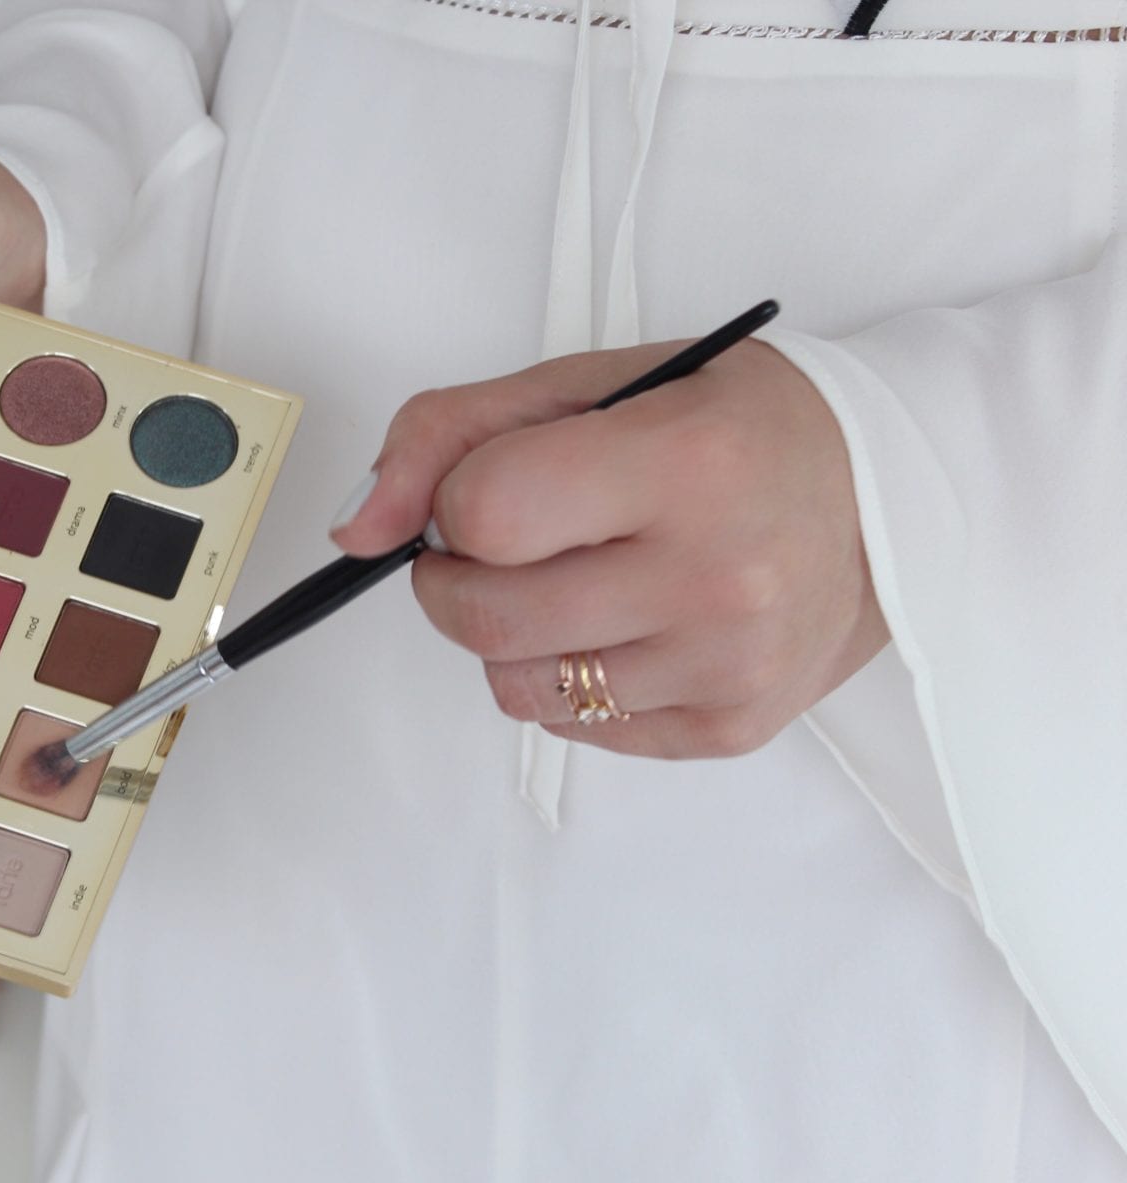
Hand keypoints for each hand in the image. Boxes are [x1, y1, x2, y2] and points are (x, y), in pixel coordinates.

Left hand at [329, 339, 890, 758]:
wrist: (893, 496)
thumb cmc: (733, 427)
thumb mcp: (591, 384)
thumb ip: (449, 435)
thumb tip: (358, 528)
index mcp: (681, 465)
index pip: (485, 515)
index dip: (457, 504)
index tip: (491, 490)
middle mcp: (714, 577)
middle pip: (485, 620)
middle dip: (455, 581)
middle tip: (498, 547)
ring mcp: (725, 666)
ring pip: (518, 688)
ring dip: (511, 635)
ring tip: (573, 580)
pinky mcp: (729, 728)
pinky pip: (577, 727)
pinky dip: (571, 678)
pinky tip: (626, 623)